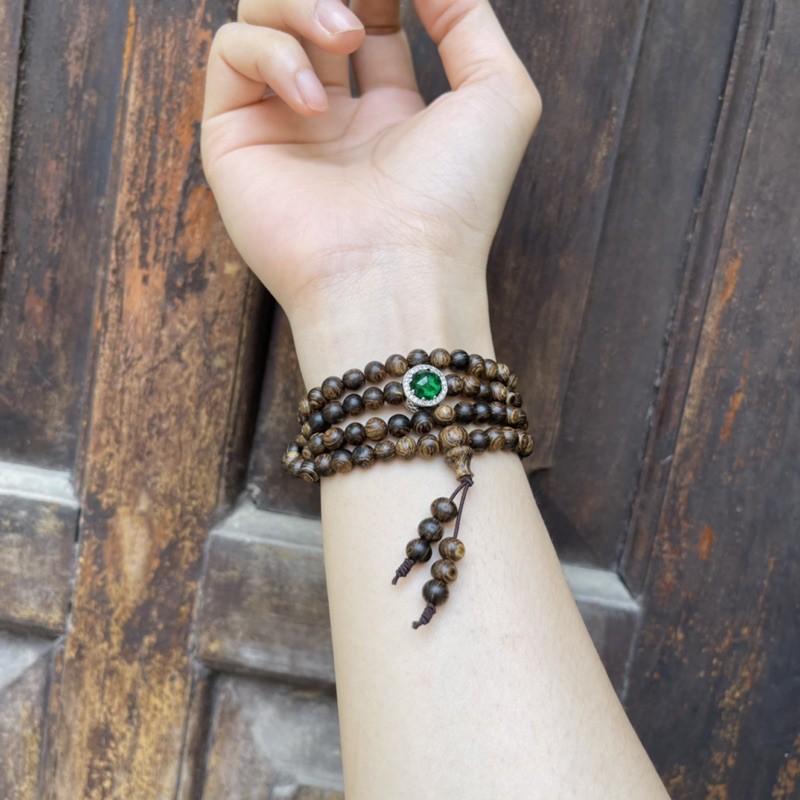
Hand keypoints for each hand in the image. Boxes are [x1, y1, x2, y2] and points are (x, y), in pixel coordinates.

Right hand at [202, 0, 538, 300]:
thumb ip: (469, 18)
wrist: (395, 273)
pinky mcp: (234, 139)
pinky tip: (315, 105)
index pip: (374, 19)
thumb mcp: (499, 95)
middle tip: (361, 9)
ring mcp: (281, 127)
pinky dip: (272, 55)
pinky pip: (232, 52)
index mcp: (392, 113)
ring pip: (262, 13)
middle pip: (313, 9)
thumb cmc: (453, 200)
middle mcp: (332, 118)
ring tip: (346, 37)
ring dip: (304, 2)